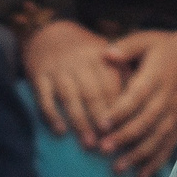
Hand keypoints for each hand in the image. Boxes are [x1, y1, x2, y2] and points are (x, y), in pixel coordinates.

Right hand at [24, 20, 123, 146]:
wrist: (48, 31)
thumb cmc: (83, 51)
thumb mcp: (105, 52)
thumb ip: (121, 72)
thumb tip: (139, 102)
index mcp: (99, 56)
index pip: (111, 85)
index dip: (118, 109)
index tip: (125, 130)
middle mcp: (78, 62)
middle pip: (92, 94)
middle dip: (101, 120)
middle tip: (109, 143)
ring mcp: (57, 69)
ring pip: (70, 98)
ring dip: (80, 123)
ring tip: (89, 144)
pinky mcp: (38, 76)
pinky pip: (45, 98)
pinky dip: (52, 116)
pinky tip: (61, 132)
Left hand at [98, 25, 176, 176]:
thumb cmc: (167, 48)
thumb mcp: (148, 40)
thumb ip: (126, 47)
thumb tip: (106, 54)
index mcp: (156, 76)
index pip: (136, 96)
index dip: (120, 111)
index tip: (101, 124)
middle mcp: (166, 98)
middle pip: (145, 121)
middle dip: (124, 137)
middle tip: (103, 149)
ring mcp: (174, 114)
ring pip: (156, 138)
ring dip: (137, 155)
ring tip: (117, 169)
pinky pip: (168, 146)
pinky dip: (155, 163)